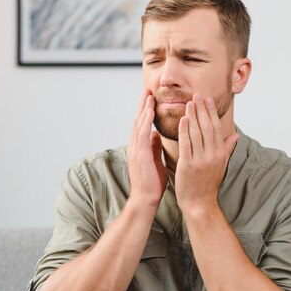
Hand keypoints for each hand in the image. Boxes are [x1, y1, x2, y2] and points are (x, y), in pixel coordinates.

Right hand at [127, 90, 167, 207]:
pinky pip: (142, 133)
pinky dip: (145, 120)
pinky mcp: (139, 155)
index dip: (146, 111)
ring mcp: (135, 150)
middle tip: (147, 89)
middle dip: (143, 105)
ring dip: (143, 108)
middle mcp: (135, 147)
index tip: (151, 98)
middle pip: (138, 121)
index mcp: (139, 148)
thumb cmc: (152, 184)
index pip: (141, 125)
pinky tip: (150, 110)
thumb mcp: (155, 161)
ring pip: (138, 124)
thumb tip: (156, 135)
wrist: (145, 200)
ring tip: (148, 94)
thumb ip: (154, 148)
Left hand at [175, 94, 238, 210]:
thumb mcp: (221, 164)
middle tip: (197, 95)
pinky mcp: (188, 165)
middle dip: (202, 110)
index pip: (216, 128)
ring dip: (192, 116)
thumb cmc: (208, 183)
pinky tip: (182, 119)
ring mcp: (200, 160)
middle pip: (207, 127)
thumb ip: (226, 148)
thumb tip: (236, 134)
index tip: (207, 100)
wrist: (199, 203)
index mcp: (220, 154)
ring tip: (189, 103)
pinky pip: (186, 144)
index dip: (211, 112)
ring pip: (196, 133)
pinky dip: (184, 130)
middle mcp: (212, 155)